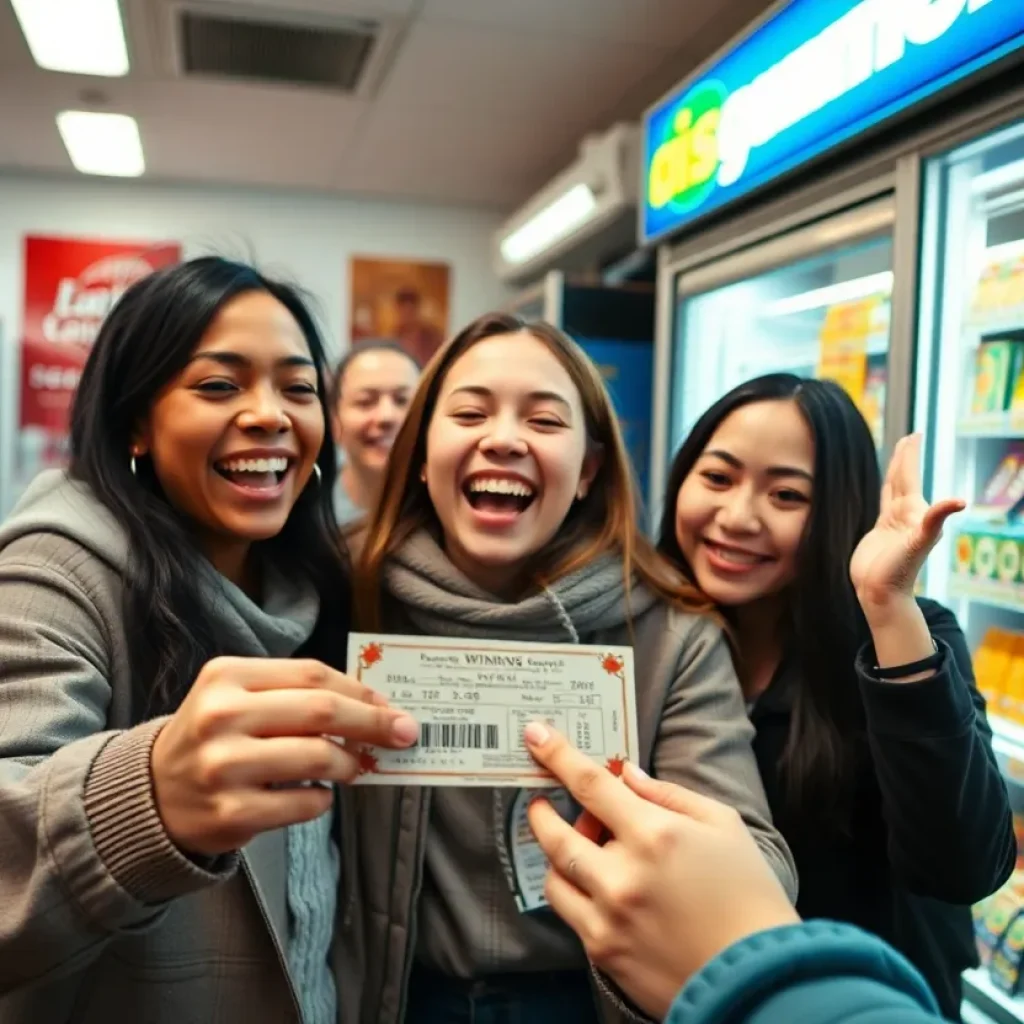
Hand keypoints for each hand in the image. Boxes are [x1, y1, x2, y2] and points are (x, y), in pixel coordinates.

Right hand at [151, 657, 418, 856]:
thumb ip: (295, 695)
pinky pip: (304, 802)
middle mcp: (221, 716)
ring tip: (356, 767)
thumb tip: (373, 707)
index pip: (312, 674)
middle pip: (321, 710)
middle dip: (373, 722)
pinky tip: (318, 794)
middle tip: (404, 733)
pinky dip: (323, 798)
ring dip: (350, 763)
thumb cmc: (213, 738)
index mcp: (226, 676)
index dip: (359, 690)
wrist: (151, 795)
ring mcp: (224, 767)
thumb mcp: (238, 698)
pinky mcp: (231, 813)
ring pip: (317, 756)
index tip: (390, 705)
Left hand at [524, 725, 797, 1019]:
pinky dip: (575, 892)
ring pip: (555, 875)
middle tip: (543, 802)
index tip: (535, 734)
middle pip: (555, 833)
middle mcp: (622, 875)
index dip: (557, 755)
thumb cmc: (749, 894)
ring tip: (581, 847)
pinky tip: (598, 885)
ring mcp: (608, 917)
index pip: (590, 784)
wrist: (759, 980)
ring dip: (557, 854)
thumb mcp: (722, 825)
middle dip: (541, 812)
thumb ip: (668, 794)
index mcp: (655, 835)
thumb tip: (625, 774)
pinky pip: (569, 913)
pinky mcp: (604, 953)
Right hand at [849, 434, 963, 613]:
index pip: (909, 476)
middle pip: (902, 478)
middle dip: (904, 458)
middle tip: (908, 437)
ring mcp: (892, 522)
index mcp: (915, 512)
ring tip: (896, 456)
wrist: (880, 593)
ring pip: (892, 489)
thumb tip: (960, 500)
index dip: (909, 456)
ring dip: (894, 471)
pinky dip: (883, 491)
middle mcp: (906, 514)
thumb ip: (935, 520)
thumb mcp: (918, 543)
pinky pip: (882, 503)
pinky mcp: (879, 531)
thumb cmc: (899, 571)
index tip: (913, 435)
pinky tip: (884, 488)